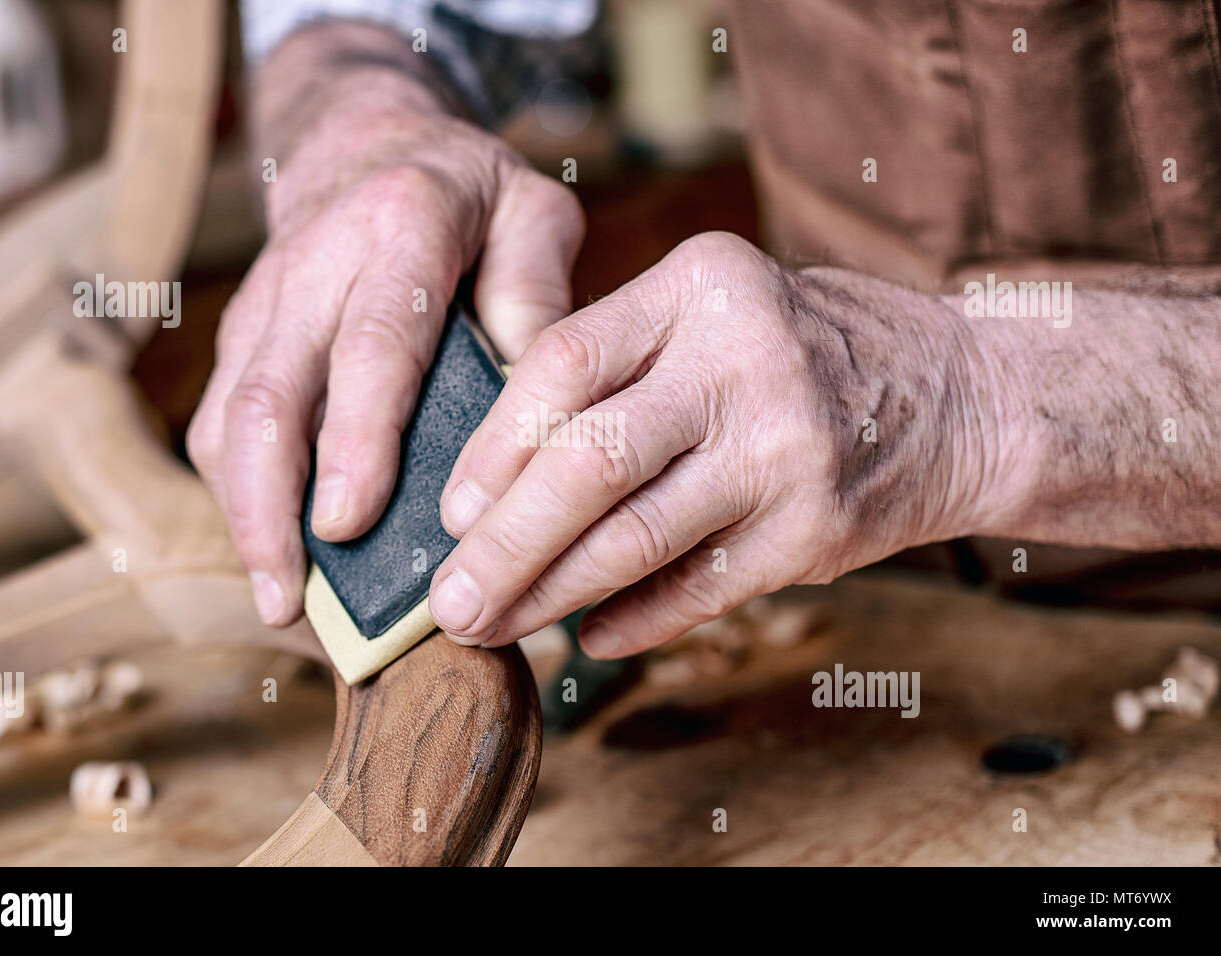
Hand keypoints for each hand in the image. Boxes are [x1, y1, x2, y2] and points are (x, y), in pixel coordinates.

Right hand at [187, 25, 584, 625]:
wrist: (368, 139)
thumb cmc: (470, 195)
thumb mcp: (535, 214)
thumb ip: (542, 299)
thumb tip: (534, 415)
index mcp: (403, 227)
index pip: (372, 343)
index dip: (355, 437)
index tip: (346, 524)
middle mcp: (315, 265)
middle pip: (270, 395)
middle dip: (270, 505)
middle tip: (291, 599)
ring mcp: (264, 302)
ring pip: (228, 417)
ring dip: (244, 514)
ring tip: (279, 601)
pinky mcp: (241, 335)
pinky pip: (219, 422)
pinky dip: (239, 494)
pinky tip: (272, 554)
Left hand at [428, 231, 1015, 656]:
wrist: (960, 395)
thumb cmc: (801, 350)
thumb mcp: (714, 312)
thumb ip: (620, 366)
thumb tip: (497, 479)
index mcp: (699, 286)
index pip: (565, 361)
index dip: (494, 444)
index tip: (451, 509)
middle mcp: (743, 361)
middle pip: (590, 463)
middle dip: (505, 545)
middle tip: (449, 602)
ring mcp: (785, 449)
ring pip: (636, 538)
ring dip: (551, 595)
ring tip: (494, 628)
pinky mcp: (817, 529)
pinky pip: (699, 589)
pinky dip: (634, 620)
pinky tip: (590, 637)